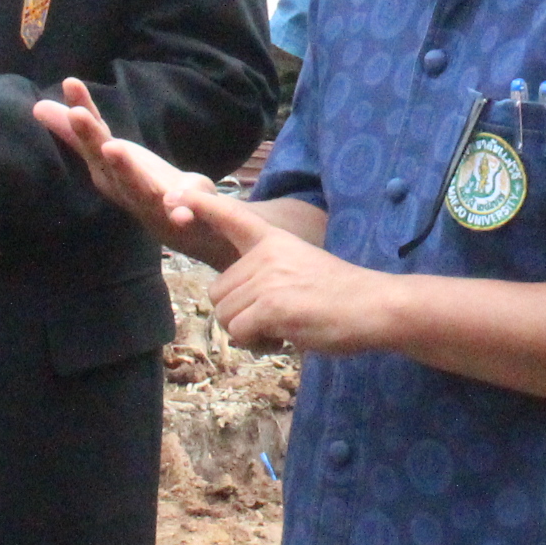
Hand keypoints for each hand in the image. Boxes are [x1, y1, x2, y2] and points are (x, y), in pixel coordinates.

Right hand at [34, 78, 238, 261]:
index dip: (81, 111)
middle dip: (91, 137)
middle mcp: (122, 184)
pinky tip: (181, 209)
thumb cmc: (138, 185)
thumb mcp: (109, 154)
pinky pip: (179, 213)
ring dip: (124, 168)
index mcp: (106, 167)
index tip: (70, 81)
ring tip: (112, 147)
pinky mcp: (179, 215)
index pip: (92, 134)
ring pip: (136, 186)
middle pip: (105, 158)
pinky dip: (180, 211)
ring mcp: (149, 201)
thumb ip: (79, 130)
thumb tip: (38, 106)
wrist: (180, 229)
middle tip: (77, 114)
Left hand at [195, 192, 394, 354]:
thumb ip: (265, 276)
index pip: (231, 216)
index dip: (202, 207)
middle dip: (239, 315)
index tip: (173, 200)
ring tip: (283, 327)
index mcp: (273, 240)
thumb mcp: (298, 268)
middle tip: (275, 319)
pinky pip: (241, 334)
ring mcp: (267, 279)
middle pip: (217, 294)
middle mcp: (265, 255)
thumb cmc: (338, 295)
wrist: (372, 306)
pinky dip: (259, 344)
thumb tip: (232, 309)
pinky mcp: (271, 306)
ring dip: (249, 332)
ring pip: (226, 317)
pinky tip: (286, 336)